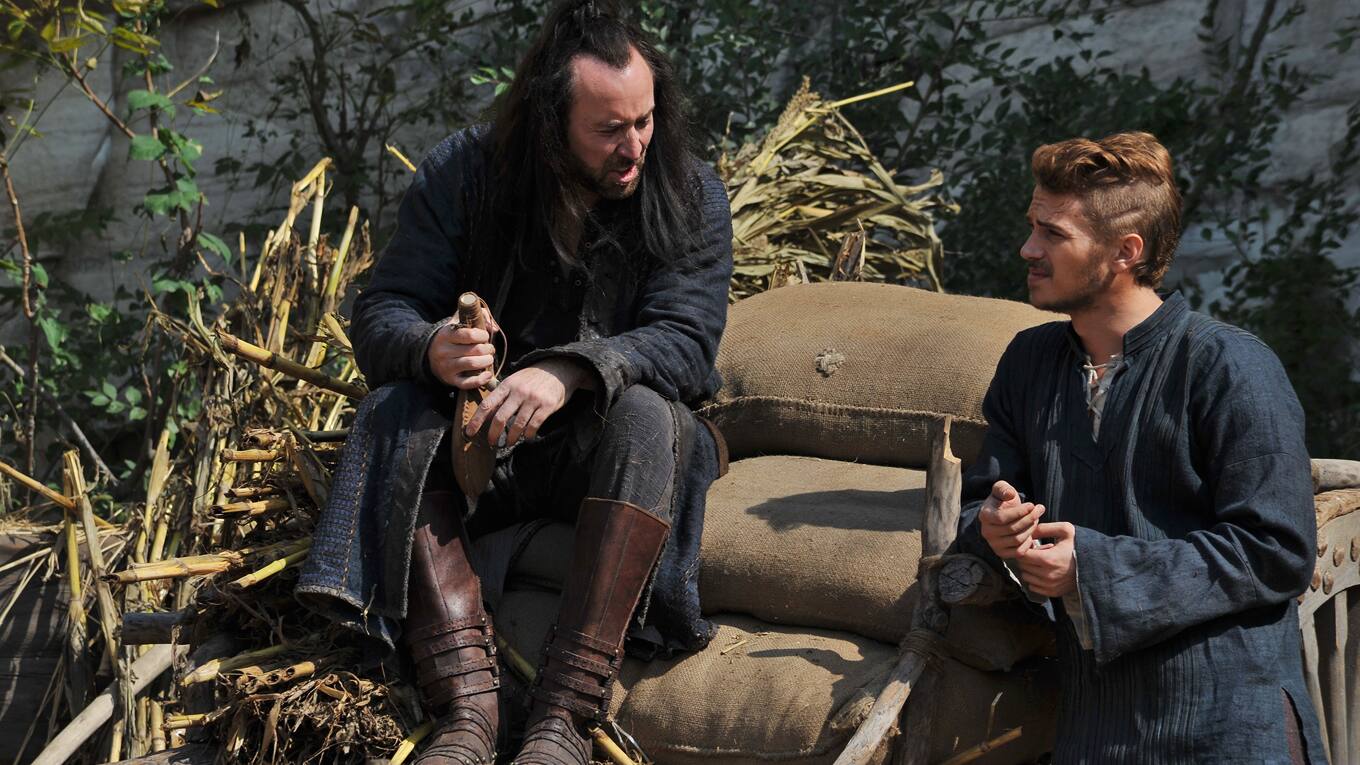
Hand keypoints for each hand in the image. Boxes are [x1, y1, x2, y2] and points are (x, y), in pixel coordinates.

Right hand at [427, 306, 500, 389]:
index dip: (482, 335)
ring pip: (472, 364)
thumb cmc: (452, 337)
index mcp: (446, 334)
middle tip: (489, 348)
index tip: (485, 336)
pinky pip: (468, 383)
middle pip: (474, 350)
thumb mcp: (459, 322)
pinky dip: (481, 380)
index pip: (469, 334)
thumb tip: (494, 328)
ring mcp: (446, 367)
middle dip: (488, 349)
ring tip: (489, 358)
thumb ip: (478, 316)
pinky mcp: (450, 380)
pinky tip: (488, 374)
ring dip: (487, 361)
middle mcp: (444, 351)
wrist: (430, 355)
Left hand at [463, 358, 590, 445]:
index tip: (469, 432)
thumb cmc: (533, 377)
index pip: (487, 404)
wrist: (560, 369)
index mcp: (507, 385)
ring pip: (517, 425)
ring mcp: (533, 399)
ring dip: (511, 437)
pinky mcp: (546, 406)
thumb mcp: (515, 379)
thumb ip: (502, 394)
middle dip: (493, 433)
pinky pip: (534, 426)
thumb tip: (487, 412)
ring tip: (509, 442)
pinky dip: (528, 435)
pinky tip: (526, 437)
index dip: (476, 420)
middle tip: (491, 442)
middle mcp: (518, 392)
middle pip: (500, 418)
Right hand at [978, 480, 1045, 559]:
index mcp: (984, 516)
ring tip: (1036, 519)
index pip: (1002, 517)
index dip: (1019, 512)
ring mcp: (994, 545)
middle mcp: (986, 532)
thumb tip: (1009, 494)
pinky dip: (1028, 542)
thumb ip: (1003, 488)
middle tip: (1039, 510)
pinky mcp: (1003, 554)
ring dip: (1031, 529)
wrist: (1001, 517)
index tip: (1032, 505)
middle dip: (1029, 518)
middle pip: (1012, 529)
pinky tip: (1031, 532)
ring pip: (1017, 539)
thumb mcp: (1002, 490)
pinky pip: (1019, 551)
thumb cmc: (1003, 501)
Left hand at [1014, 521, 1076, 597]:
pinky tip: (1045, 571)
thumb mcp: (1065, 530)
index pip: (1022, 555)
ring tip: (1043, 562)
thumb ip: (1044, 528)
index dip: (1024, 548)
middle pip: (1022, 566)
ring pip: (1026, 576)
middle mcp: (1047, 575)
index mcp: (1048, 559)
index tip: (1031, 545)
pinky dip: (1035, 579)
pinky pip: (1033, 586)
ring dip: (1030, 569)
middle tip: (1038, 552)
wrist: (1095, 565)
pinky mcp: (1052, 592)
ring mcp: (1050, 586)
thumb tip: (1028, 532)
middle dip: (1027, 558)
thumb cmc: (1078, 545)